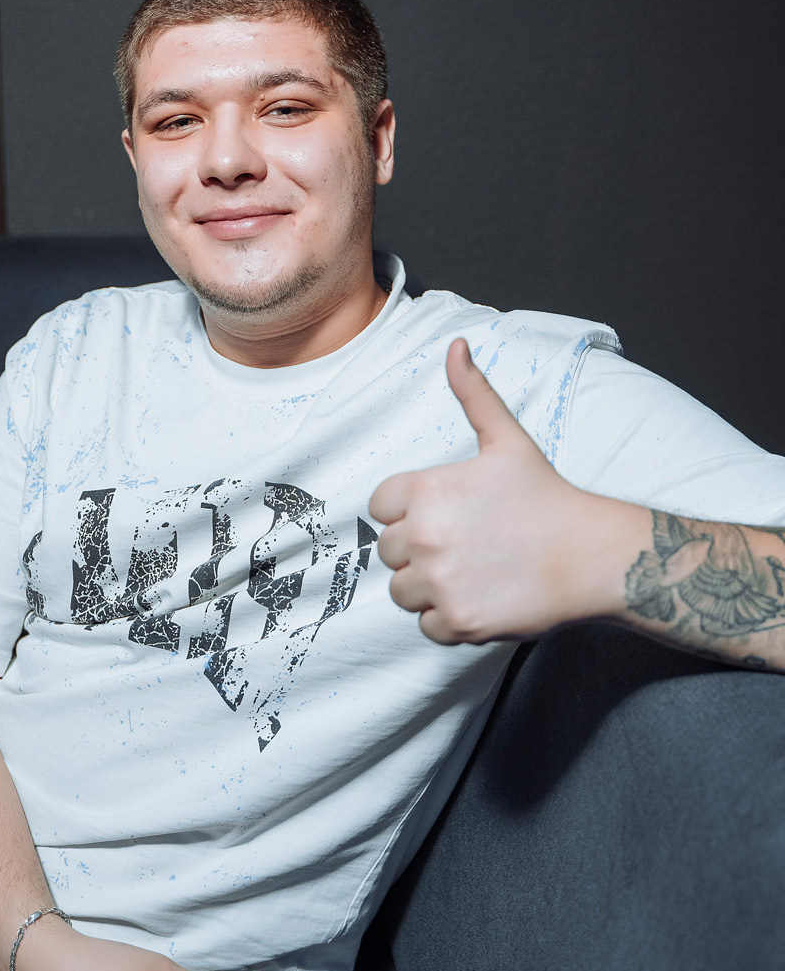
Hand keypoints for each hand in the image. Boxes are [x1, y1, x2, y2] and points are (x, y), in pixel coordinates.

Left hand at [368, 338, 631, 642]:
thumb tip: (455, 345)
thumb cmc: (547, 496)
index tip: (445, 513)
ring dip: (428, 586)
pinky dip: (449, 617)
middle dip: (418, 549)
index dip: (408, 510)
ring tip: (471, 570)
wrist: (592, 555)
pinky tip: (482, 595)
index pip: (379, 507)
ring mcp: (439, 583)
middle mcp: (424, 537)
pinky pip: (427, 625)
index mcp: (425, 492)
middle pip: (387, 551)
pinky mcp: (456, 621)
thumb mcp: (507, 439)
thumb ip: (473, 392)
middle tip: (465, 543)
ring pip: (403, 591)